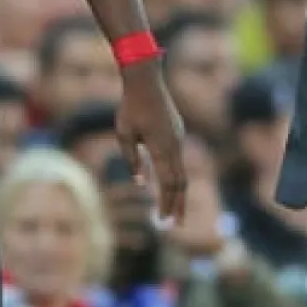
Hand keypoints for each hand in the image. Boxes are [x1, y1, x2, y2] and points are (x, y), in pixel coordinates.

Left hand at [114, 59, 187, 220]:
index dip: (166, 204)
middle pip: (180, 183)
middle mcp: (175, 146)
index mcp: (162, 149)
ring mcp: (179, 139)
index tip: (163, 222)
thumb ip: (133, 160)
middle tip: (176, 226)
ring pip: (182, 172)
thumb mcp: (124, 135)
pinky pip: (179, 160)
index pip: (168, 184)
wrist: (146, 80)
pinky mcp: (177, 132)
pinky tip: (169, 185)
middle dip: (178, 205)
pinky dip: (176, 177)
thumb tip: (141, 184)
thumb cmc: (130, 107)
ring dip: (178, 193)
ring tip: (175, 210)